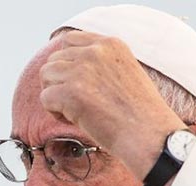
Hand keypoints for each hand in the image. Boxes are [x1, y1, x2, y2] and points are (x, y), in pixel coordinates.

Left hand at [39, 31, 186, 179]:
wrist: (150, 135)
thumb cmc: (140, 114)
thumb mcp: (126, 73)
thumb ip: (101, 65)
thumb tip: (69, 70)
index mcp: (110, 44)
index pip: (70, 40)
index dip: (66, 63)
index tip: (75, 83)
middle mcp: (95, 52)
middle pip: (54, 59)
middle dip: (60, 82)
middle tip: (78, 103)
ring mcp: (82, 70)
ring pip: (46, 76)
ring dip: (55, 96)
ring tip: (76, 112)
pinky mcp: (71, 92)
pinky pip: (45, 98)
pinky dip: (55, 113)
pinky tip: (76, 121)